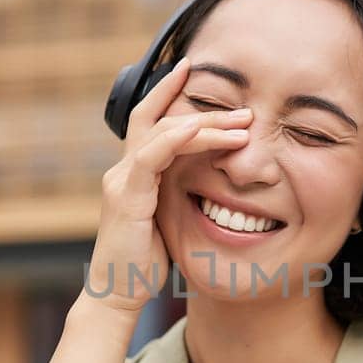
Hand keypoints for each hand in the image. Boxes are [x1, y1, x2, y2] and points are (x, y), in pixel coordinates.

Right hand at [82, 57, 253, 315]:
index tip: (193, 69)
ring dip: (204, 125)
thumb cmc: (145, 262)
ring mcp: (122, 181)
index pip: (150, 119)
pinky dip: (174, 139)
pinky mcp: (127, 197)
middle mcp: (123, 170)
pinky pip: (151, 157)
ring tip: (241, 125)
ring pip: (162, 134)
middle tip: (244, 111)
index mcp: (134, 173)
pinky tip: (197, 129)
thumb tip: (208, 182)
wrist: (118, 294)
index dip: (168, 91)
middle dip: (204, 110)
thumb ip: (178, 194)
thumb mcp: (167, 220)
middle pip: (160, 120)